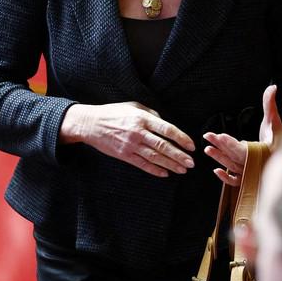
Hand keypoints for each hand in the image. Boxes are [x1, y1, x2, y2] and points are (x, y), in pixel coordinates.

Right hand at [60, 101, 194, 177]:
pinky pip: (142, 164)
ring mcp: (131, 145)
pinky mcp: (124, 155)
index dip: (181, 138)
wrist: (89, 124)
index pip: (167, 129)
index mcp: (142, 119)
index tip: (191, 146)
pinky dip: (155, 170)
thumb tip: (166, 124)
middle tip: (191, 162)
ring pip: (155, 157)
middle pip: (163, 146)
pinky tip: (165, 174)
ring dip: (171, 164)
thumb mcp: (133, 106)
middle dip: (179, 155)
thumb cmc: (113, 113)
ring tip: (183, 170)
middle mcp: (138, 132)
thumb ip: (151, 114)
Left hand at [203, 84, 281, 184]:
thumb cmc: (280, 140)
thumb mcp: (275, 121)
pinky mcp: (248, 177)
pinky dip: (226, 178)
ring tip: (208, 148)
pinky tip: (216, 171)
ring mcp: (251, 172)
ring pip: (232, 167)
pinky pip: (236, 181)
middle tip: (208, 136)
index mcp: (263, 152)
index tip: (220, 136)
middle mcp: (256, 164)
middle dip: (220, 146)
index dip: (231, 143)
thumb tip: (273, 87)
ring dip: (219, 158)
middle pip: (234, 156)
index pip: (243, 149)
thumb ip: (270, 105)